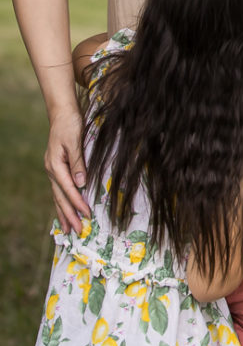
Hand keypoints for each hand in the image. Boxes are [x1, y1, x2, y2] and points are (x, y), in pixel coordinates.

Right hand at [46, 107, 89, 232]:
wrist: (62, 112)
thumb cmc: (70, 124)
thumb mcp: (75, 140)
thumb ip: (78, 162)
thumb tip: (82, 183)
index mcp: (55, 165)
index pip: (68, 189)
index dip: (78, 203)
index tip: (87, 215)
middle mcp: (52, 170)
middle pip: (60, 197)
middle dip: (69, 215)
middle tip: (77, 232)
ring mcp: (53, 170)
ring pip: (58, 196)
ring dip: (64, 213)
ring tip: (68, 229)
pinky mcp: (58, 168)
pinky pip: (60, 190)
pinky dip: (63, 202)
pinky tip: (66, 211)